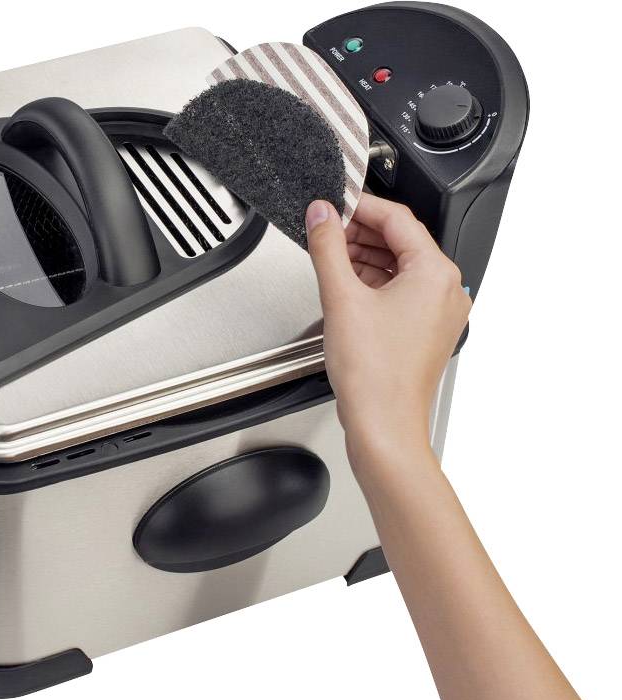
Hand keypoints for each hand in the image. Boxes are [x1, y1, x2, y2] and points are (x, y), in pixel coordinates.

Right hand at [304, 194, 470, 458]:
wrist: (384, 425)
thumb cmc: (374, 375)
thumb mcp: (341, 297)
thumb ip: (327, 247)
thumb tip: (322, 215)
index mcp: (435, 273)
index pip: (398, 219)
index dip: (361, 206)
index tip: (335, 204)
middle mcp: (446, 291)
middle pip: (401, 242)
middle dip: (360, 233)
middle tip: (326, 231)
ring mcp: (439, 313)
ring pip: (401, 268)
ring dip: (365, 259)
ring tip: (330, 259)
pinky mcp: (427, 332)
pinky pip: (402, 293)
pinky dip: (375, 284)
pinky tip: (347, 288)